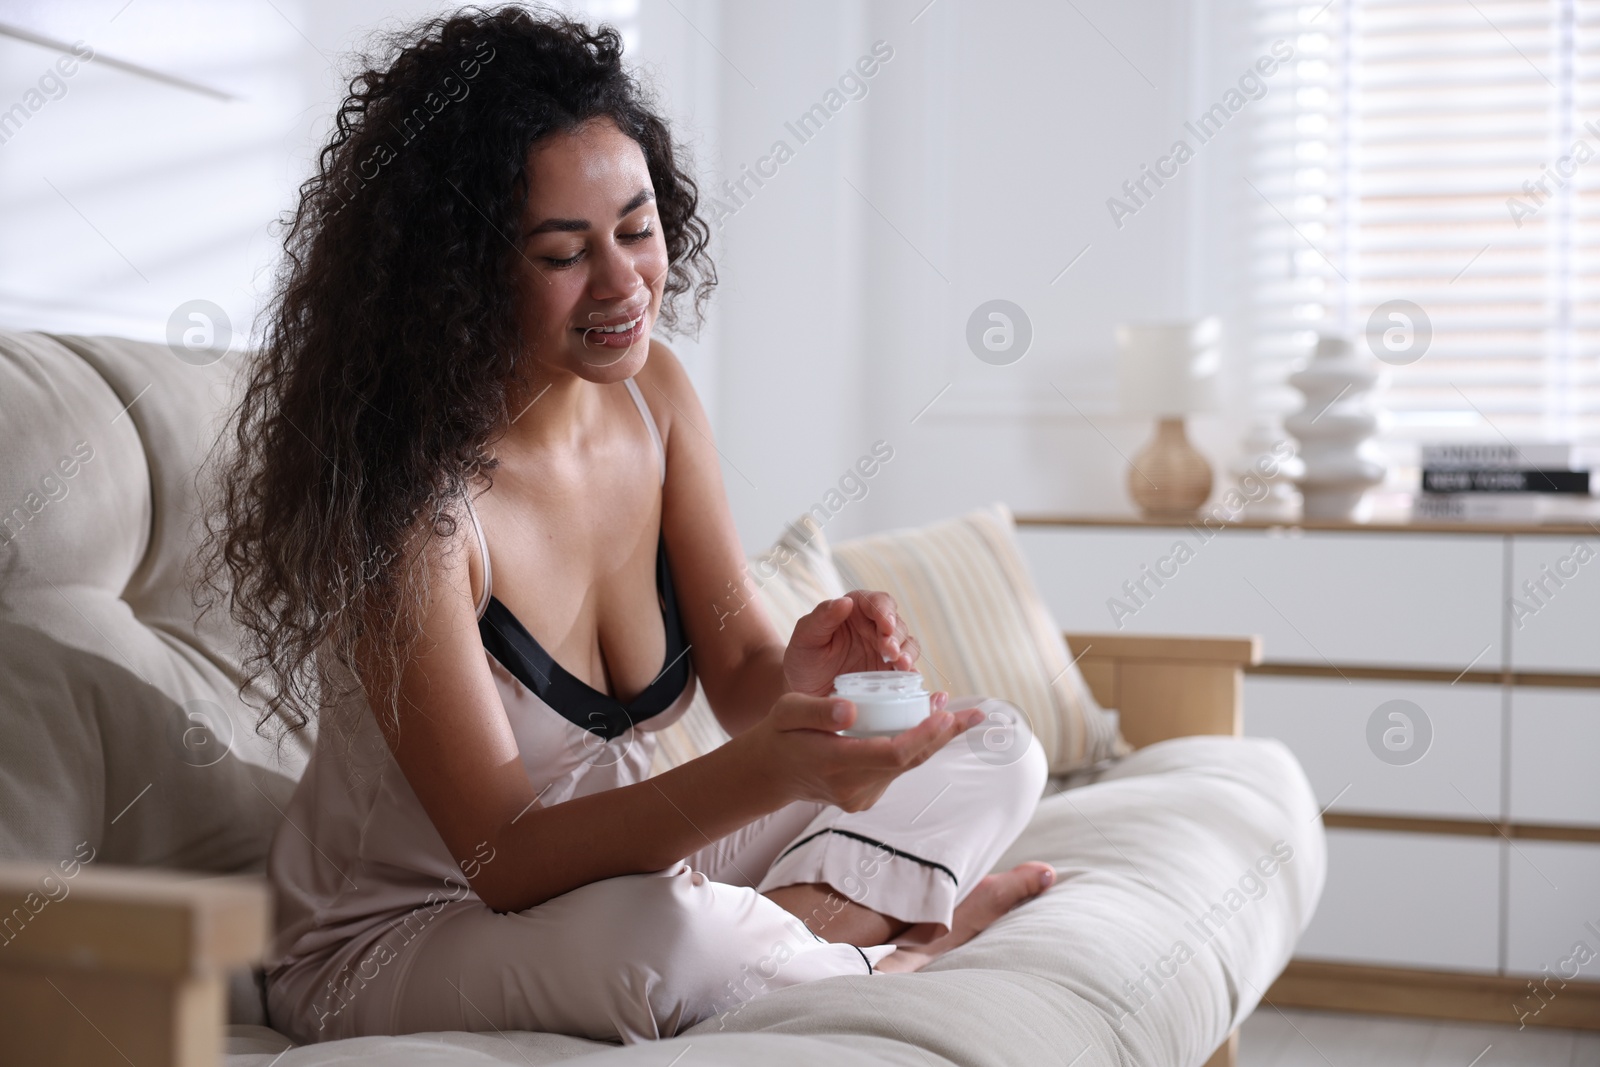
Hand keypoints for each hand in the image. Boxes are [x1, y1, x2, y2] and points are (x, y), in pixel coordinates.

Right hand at [737, 690, 979, 811]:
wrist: (770, 773)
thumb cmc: (780, 734)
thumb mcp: (787, 711)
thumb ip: (816, 711)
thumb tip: (851, 709)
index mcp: (834, 763)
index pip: (892, 754)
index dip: (923, 735)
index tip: (946, 714)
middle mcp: (852, 787)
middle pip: (910, 762)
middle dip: (944, 736)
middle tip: (975, 712)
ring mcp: (861, 797)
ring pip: (908, 766)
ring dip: (934, 739)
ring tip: (954, 709)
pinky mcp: (866, 797)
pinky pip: (898, 770)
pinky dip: (915, 747)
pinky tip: (927, 723)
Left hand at [783, 590, 921, 696]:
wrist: (804, 692)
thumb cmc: (803, 659)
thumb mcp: (805, 637)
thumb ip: (822, 617)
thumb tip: (845, 601)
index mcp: (855, 610)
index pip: (878, 601)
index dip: (885, 611)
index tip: (885, 625)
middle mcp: (874, 627)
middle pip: (897, 624)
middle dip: (896, 636)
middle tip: (889, 652)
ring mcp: (883, 650)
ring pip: (907, 644)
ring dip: (907, 652)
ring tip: (900, 665)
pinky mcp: (889, 672)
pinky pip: (906, 669)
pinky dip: (910, 671)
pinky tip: (907, 677)